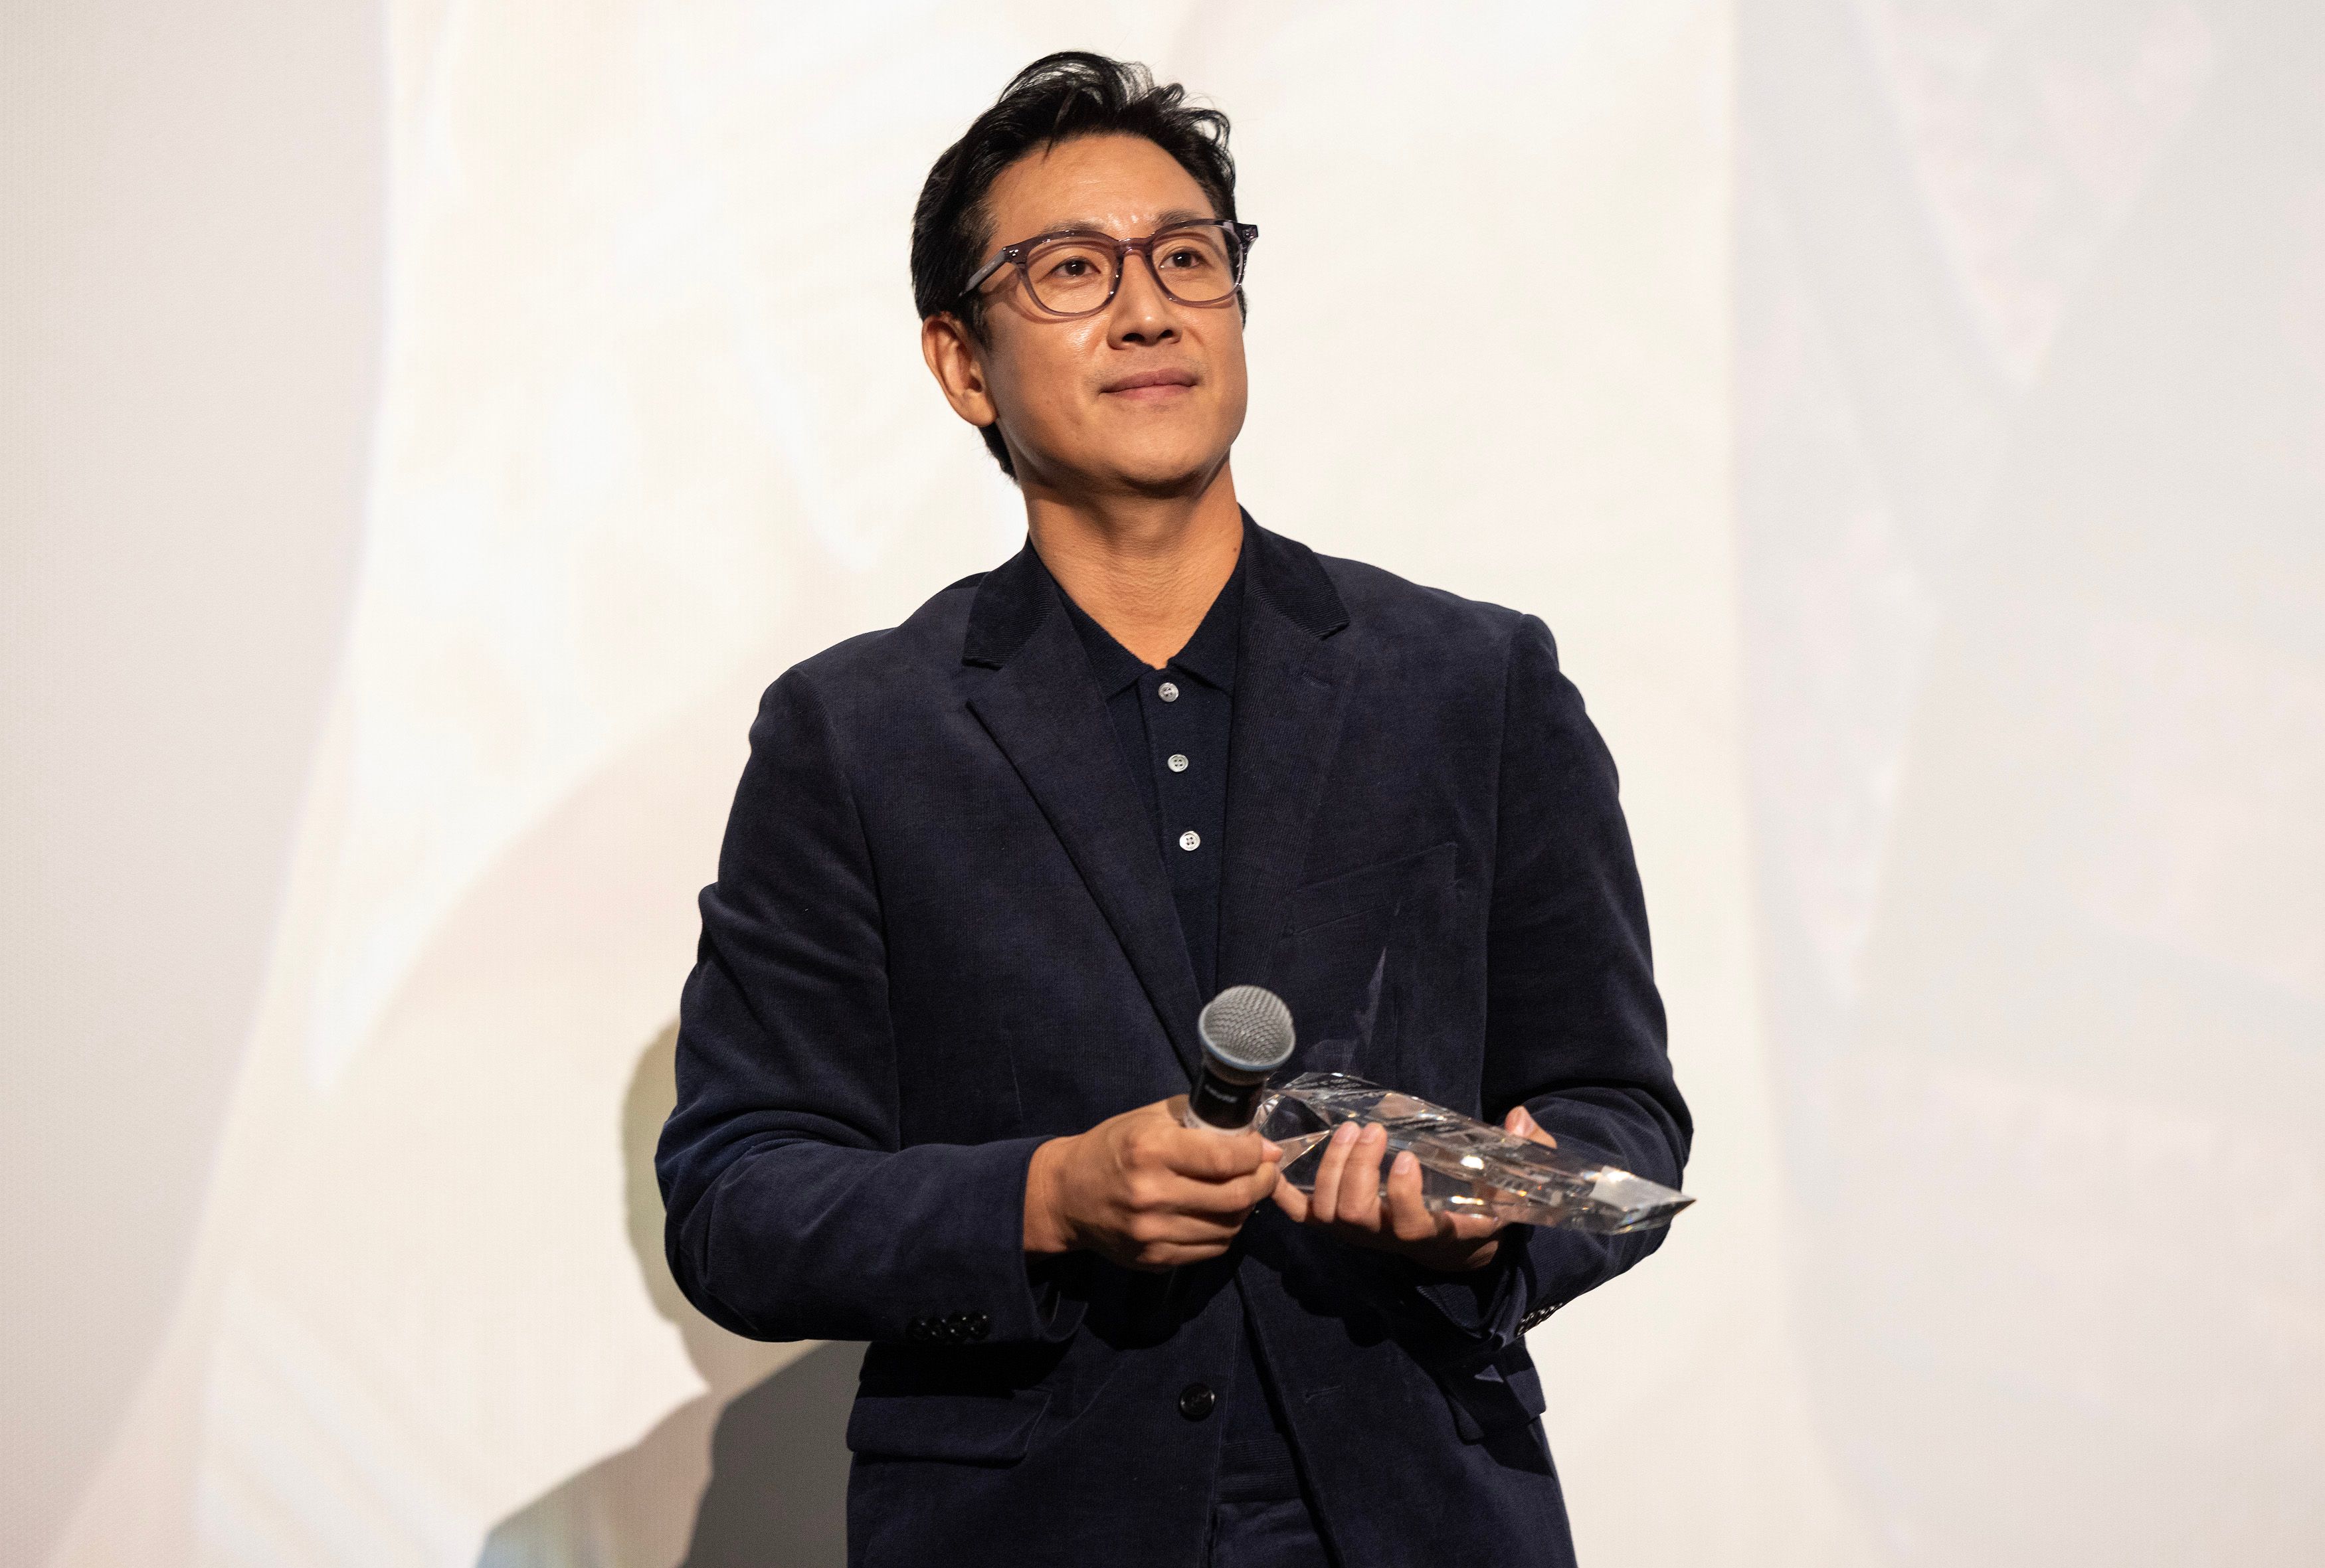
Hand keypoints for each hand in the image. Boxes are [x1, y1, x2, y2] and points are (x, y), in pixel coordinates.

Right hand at [1024, 1098, 1282, 1270]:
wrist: (1066, 1195)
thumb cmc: (1112, 1146)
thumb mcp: (1149, 1118)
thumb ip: (1199, 1120)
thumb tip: (1253, 1137)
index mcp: (1151, 1150)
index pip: (1225, 1158)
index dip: (1256, 1154)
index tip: (1265, 1149)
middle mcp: (1152, 1195)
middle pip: (1235, 1197)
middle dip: (1263, 1182)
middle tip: (1267, 1171)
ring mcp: (1153, 1233)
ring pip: (1229, 1227)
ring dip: (1247, 1208)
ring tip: (1244, 1190)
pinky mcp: (1155, 1259)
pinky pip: (1211, 1249)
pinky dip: (1226, 1230)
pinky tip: (1220, 1212)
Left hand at [1269, 1104, 1555, 1273]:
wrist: (1457, 1243)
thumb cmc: (1483, 1206)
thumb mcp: (1514, 1183)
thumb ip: (1527, 1150)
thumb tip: (1520, 1118)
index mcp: (1437, 1231)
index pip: (1411, 1228)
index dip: (1403, 1196)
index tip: (1407, 1156)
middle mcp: (1391, 1239)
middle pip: (1356, 1215)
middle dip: (1357, 1170)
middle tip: (1369, 1130)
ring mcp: (1361, 1234)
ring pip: (1328, 1213)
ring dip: (1331, 1168)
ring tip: (1350, 1131)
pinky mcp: (1340, 1225)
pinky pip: (1303, 1217)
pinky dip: (1283, 1194)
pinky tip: (1281, 1161)